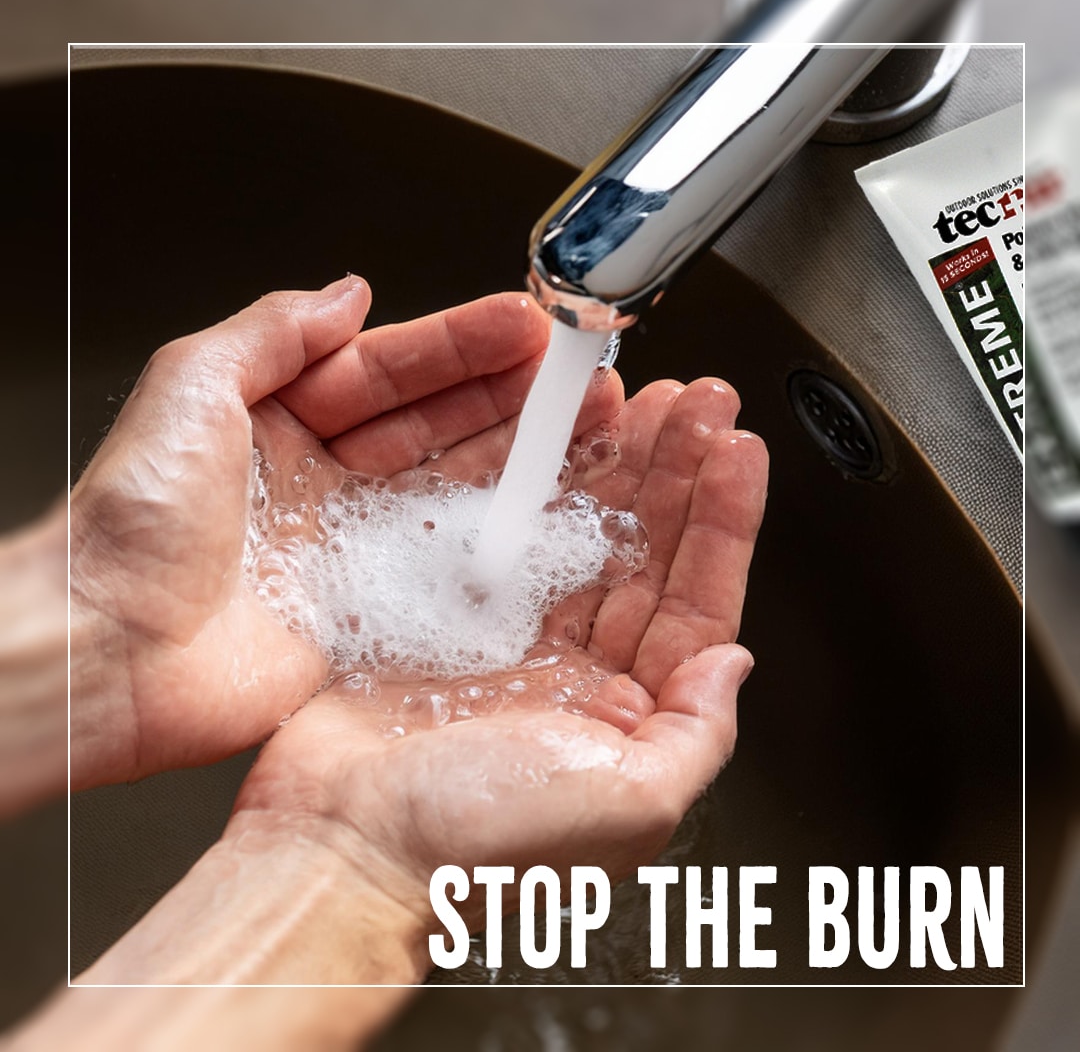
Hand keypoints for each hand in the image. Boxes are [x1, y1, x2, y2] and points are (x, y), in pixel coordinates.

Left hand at [70, 278, 622, 786]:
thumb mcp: (190, 386)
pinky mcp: (370, 611)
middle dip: (508, 393)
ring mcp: (352, 547)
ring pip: (454, 486)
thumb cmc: (130, 525)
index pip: (388, 370)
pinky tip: (546, 508)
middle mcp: (322, 481)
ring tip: (584, 421)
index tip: (519, 323)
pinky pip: (448, 562)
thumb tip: (343, 292)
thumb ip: (272, 331)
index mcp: (278, 422)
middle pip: (435, 423)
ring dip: (521, 453)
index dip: (458, 346)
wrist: (110, 651)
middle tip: (573, 370)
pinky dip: (501, 534)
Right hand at [230, 377, 767, 942]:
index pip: (696, 603)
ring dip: (613, 464)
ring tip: (639, 399)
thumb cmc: (478, 844)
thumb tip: (733, 667)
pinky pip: (503, 530)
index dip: (723, 524)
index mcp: (627, 717)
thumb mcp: (628, 804)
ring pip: (578, 532)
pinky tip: (555, 438)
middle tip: (696, 401)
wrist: (344, 844)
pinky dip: (531, 482)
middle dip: (675, 473)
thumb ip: (699, 735)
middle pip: (643, 553)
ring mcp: (512, 638)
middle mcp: (576, 674)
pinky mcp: (448, 614)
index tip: (738, 452)